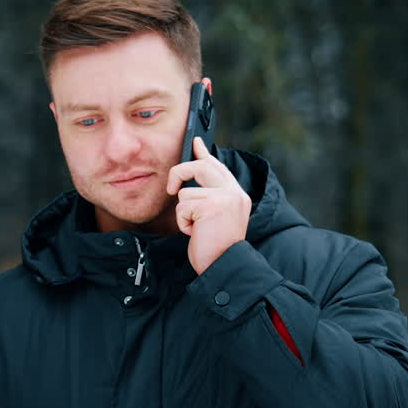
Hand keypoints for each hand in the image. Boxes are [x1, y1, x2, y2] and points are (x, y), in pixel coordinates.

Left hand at [166, 137, 251, 275]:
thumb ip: (209, 197)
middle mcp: (234, 193)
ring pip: (185, 193)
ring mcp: (224, 197)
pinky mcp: (211, 205)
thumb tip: (190, 184)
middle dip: (179, 173)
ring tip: (197, 229)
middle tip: (170, 188)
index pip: (218, 166)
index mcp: (237, 195)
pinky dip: (183, 223)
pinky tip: (195, 233)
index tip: (196, 141)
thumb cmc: (216, 248)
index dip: (204, 153)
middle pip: (201, 166)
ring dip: (184, 214)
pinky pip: (183, 207)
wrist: (224, 267)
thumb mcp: (216, 218)